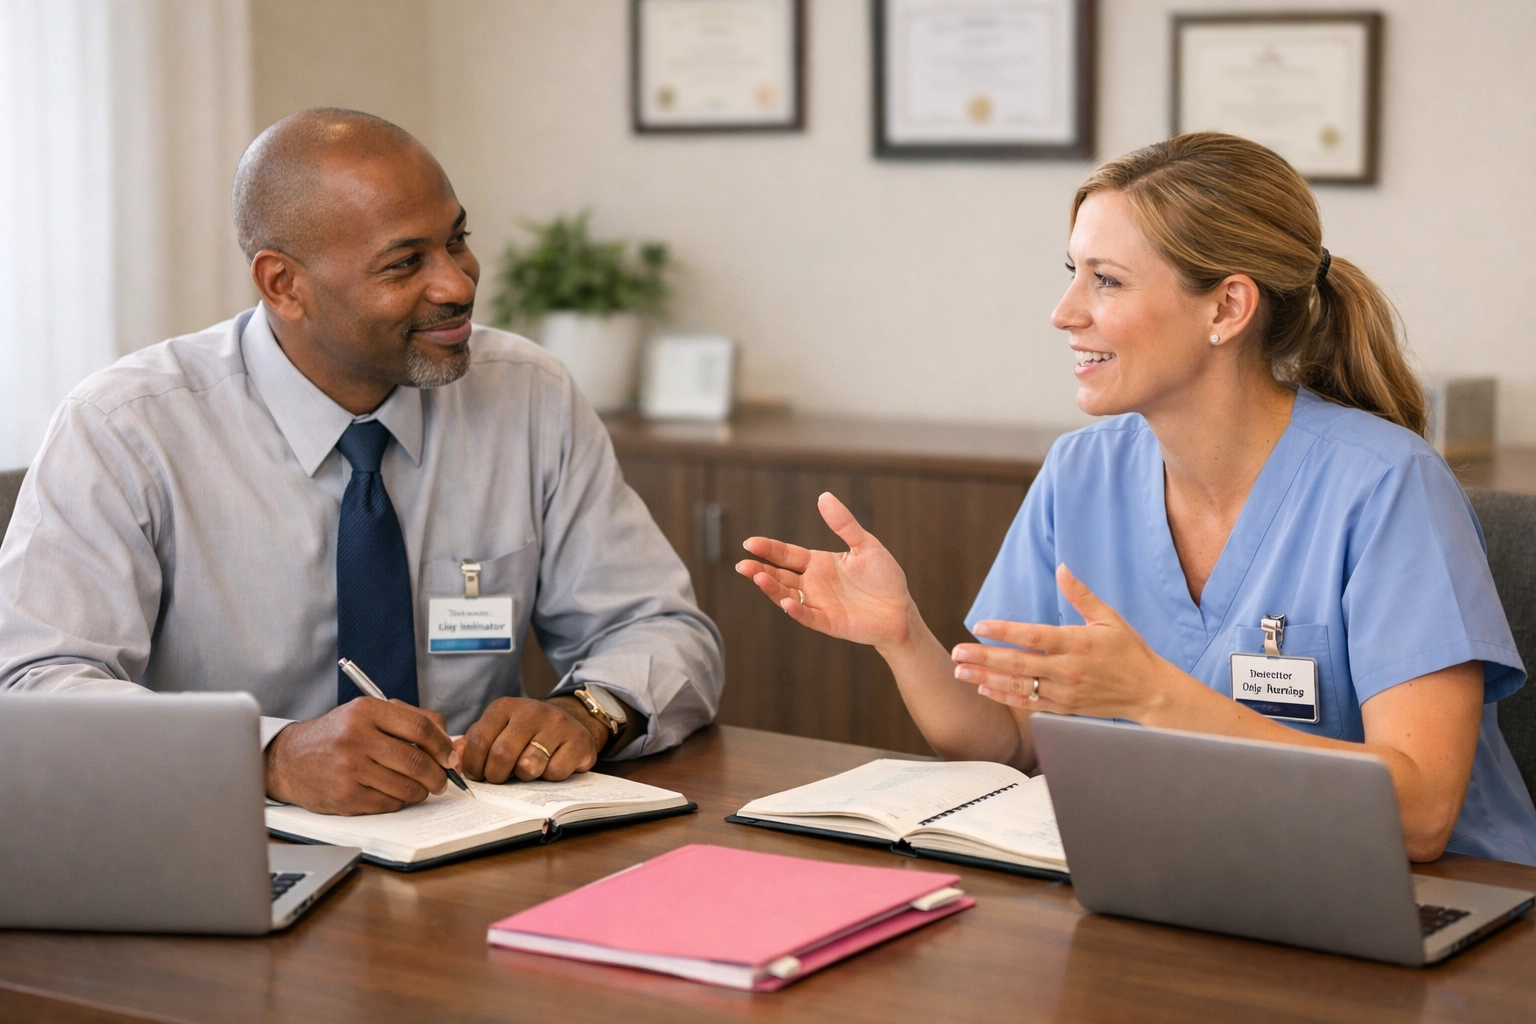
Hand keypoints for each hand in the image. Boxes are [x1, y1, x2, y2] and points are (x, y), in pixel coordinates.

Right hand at [265, 698, 457, 814]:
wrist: (288, 760)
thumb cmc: (335, 735)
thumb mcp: (365, 713)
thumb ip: (406, 719)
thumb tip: (447, 742)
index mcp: (366, 711)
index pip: (420, 727)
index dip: (442, 745)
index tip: (450, 756)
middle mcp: (357, 738)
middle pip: (416, 761)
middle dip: (438, 775)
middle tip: (442, 780)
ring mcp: (350, 769)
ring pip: (406, 787)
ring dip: (421, 791)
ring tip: (420, 788)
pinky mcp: (346, 796)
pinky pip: (389, 803)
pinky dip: (399, 801)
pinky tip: (393, 793)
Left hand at [459, 696, 603, 783]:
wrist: (572, 720)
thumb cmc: (526, 731)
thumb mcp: (498, 729)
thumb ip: (473, 743)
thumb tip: (454, 761)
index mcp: (506, 707)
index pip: (479, 740)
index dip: (473, 765)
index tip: (477, 774)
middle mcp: (532, 711)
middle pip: (502, 755)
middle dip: (496, 775)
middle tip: (499, 778)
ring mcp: (558, 724)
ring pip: (529, 766)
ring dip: (525, 776)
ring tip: (527, 769)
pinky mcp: (578, 740)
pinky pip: (555, 772)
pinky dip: (550, 777)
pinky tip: (551, 766)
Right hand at [736, 492, 917, 651]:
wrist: (901, 611)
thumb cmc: (884, 578)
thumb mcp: (865, 545)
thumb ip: (844, 524)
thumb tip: (824, 497)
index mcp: (819, 564)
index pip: (787, 554)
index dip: (768, 549)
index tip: (749, 543)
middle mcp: (813, 584)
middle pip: (779, 575)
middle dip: (760, 569)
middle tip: (742, 564)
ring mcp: (819, 604)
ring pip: (787, 595)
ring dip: (772, 588)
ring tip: (757, 577)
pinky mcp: (829, 623)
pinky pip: (808, 616)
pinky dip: (796, 610)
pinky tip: (786, 601)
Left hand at [951, 564, 1185, 718]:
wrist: (1150, 693)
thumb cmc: (1130, 652)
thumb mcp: (1109, 619)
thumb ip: (1082, 595)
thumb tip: (1062, 569)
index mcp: (1078, 642)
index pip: (1034, 636)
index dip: (1006, 632)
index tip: (980, 626)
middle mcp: (1069, 669)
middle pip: (1019, 663)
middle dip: (984, 658)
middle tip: (956, 653)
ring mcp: (1065, 691)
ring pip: (1019, 685)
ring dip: (986, 678)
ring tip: (960, 672)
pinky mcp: (1065, 708)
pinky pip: (1029, 702)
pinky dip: (1005, 696)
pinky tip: (984, 688)